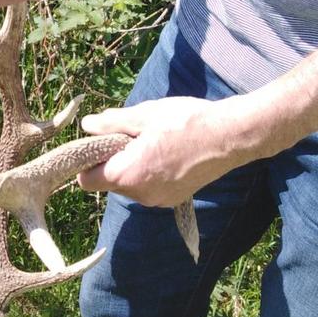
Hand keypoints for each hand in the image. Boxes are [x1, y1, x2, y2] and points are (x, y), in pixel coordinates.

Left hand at [76, 95, 268, 206]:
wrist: (231, 136)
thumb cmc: (187, 122)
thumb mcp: (144, 116)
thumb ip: (111, 123)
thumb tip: (87, 126)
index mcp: (127, 175)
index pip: (86, 180)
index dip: (87, 160)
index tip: (100, 142)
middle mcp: (140, 195)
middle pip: (109, 182)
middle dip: (113, 160)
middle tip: (132, 135)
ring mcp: (158, 201)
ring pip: (130, 184)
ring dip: (133, 165)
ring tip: (154, 142)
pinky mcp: (174, 200)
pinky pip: (149, 188)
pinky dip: (150, 173)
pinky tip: (168, 152)